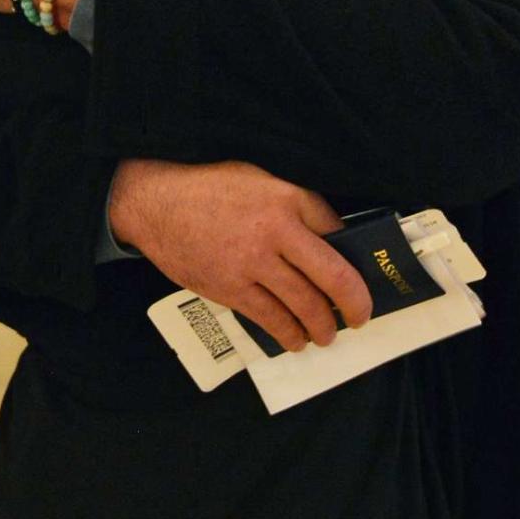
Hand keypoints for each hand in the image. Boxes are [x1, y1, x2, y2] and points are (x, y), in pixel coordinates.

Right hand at [110, 159, 372, 351]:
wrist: (156, 201)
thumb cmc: (210, 186)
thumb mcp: (261, 178)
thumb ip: (297, 204)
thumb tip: (331, 237)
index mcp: (285, 201)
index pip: (337, 233)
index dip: (353, 259)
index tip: (363, 279)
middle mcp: (273, 233)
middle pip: (329, 278)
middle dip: (351, 306)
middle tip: (359, 317)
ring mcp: (249, 265)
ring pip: (301, 306)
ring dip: (321, 326)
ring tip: (327, 335)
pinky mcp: (227, 288)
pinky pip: (267, 318)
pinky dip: (287, 333)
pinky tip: (294, 340)